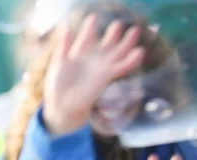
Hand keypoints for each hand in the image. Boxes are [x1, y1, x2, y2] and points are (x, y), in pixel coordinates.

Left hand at [43, 15, 144, 134]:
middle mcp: (93, 58)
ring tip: (135, 31)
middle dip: (114, 33)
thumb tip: (65, 26)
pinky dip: (131, 60)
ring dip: (127, 42)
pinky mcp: (107, 76)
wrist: (62, 105)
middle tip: (119, 23)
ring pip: (118, 52)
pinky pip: (122, 67)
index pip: (88, 36)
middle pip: (108, 42)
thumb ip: (64, 45)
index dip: (91, 26)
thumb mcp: (58, 62)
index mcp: (79, 53)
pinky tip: (139, 52)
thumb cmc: (57, 86)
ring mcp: (101, 67)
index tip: (93, 17)